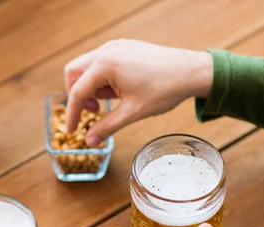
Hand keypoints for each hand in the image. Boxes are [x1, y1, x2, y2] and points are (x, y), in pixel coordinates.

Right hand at [64, 39, 212, 146]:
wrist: (192, 71)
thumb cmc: (165, 89)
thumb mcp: (132, 113)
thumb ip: (106, 127)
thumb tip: (88, 142)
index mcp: (106, 65)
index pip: (77, 91)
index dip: (72, 114)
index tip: (72, 131)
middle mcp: (106, 51)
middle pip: (73, 73)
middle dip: (77, 95)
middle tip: (93, 111)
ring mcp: (115, 46)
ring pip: (86, 67)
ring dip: (90, 87)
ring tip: (110, 102)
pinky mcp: (123, 47)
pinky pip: (100, 62)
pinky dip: (100, 78)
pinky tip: (117, 91)